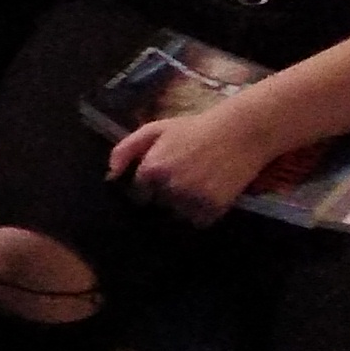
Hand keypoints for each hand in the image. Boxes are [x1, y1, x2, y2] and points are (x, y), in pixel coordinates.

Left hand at [109, 91, 282, 223]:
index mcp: (151, 168)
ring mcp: (192, 199)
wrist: (239, 133)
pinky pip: (199, 221)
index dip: (147, 189)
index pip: (138, 194)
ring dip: (182, 207)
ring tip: (195, 186)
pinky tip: (207, 195)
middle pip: (158, 205)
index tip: (157, 182)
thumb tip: (110, 175)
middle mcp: (169, 186)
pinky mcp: (214, 208)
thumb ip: (126, 149)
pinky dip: (201, 214)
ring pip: (177, 215)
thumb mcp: (155, 129)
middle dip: (165, 197)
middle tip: (182, 179)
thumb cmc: (193, 129)